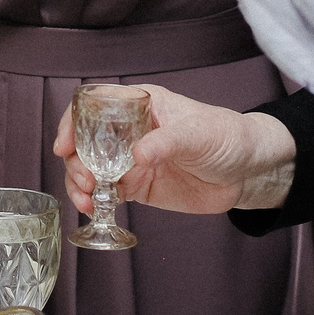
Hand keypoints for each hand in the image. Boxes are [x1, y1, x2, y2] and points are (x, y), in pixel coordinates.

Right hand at [49, 85, 295, 216]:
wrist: (248, 171)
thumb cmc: (226, 137)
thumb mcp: (197, 134)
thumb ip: (167, 142)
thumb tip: (137, 155)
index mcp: (140, 105)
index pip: (94, 105)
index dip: (72, 122)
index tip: (64, 145)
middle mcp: (128, 131)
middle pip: (84, 141)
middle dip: (75, 161)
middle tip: (85, 181)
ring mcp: (130, 159)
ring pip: (90, 169)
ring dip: (80, 184)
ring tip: (87, 200)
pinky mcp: (137, 186)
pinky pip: (106, 193)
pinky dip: (94, 202)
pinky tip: (94, 209)